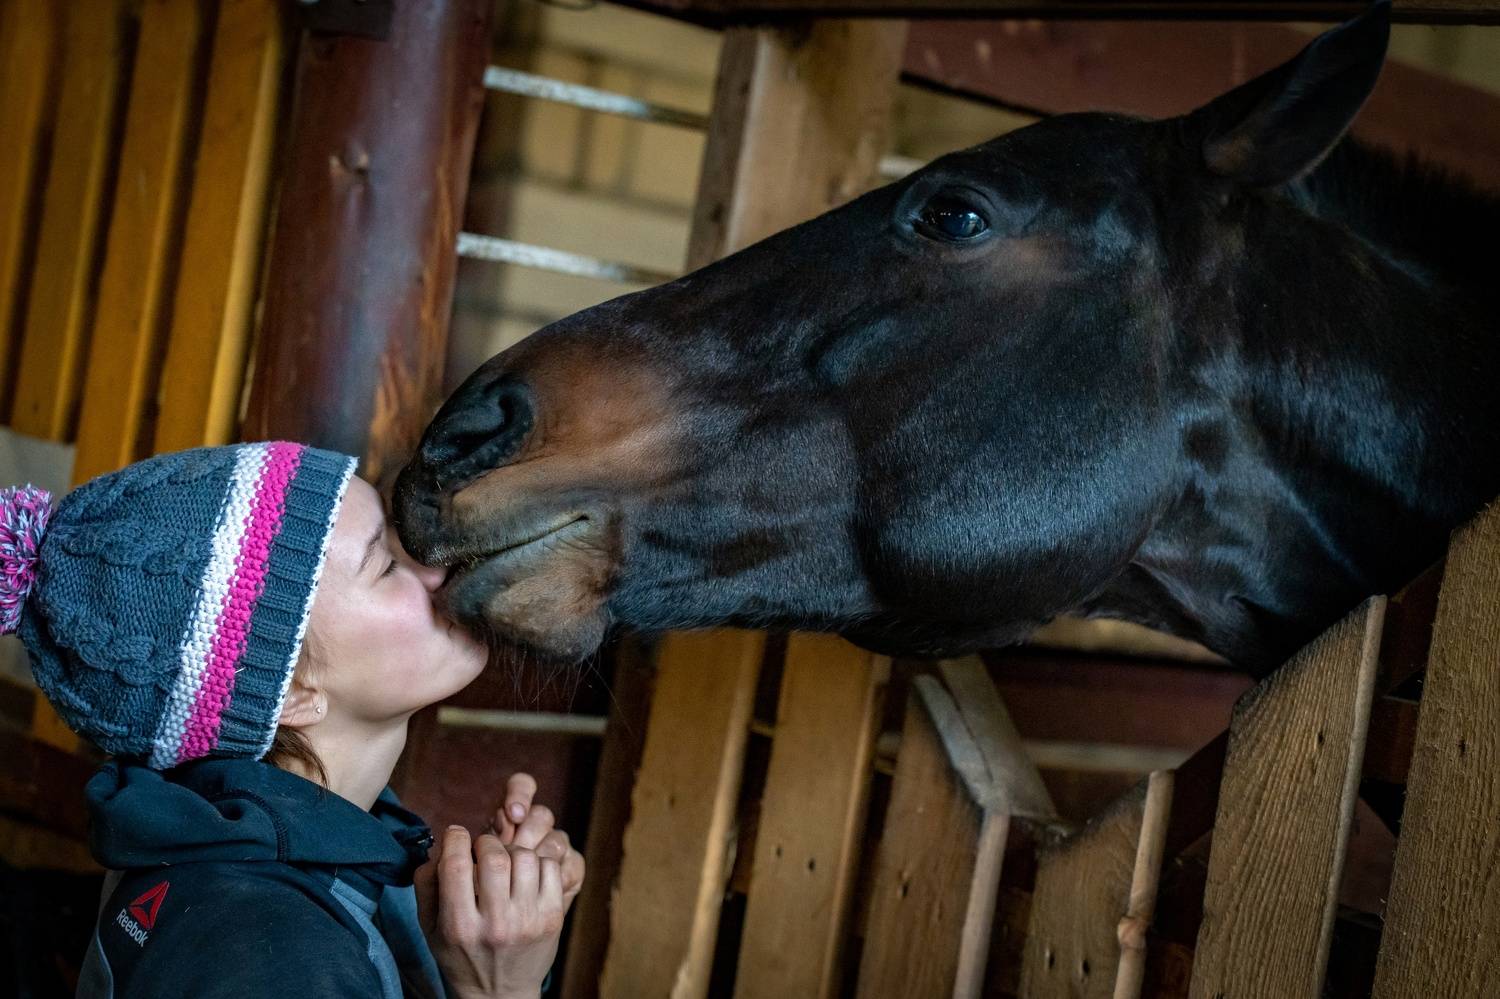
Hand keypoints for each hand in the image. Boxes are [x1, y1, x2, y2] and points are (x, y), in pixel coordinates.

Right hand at [417, 775, 585, 998]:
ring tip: (506, 862)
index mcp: (460, 926)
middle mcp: (496, 924)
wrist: (499, 995)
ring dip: (513, 851)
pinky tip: (526, 874)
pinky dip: (538, 862)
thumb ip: (426, 886)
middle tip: (482, 848)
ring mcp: (528, 921)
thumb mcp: (431, 929)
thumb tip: (436, 848)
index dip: (455, 839)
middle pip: (495, 858)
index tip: (456, 834)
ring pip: (525, 858)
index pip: (455, 866)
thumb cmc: (461, 956)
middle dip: (486, 842)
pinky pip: (550, 868)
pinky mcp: (553, 918)